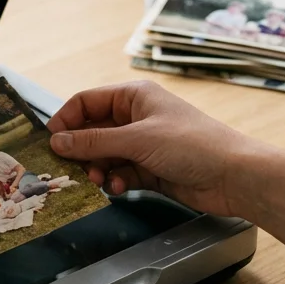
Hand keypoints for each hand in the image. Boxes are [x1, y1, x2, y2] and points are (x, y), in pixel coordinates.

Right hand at [47, 80, 264, 216]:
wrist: (233, 176)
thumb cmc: (192, 145)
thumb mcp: (137, 140)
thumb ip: (94, 142)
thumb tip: (57, 142)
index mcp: (134, 96)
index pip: (87, 102)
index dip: (66, 120)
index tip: (51, 142)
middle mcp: (137, 117)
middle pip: (93, 131)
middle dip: (82, 151)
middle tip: (74, 169)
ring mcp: (144, 144)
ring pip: (105, 155)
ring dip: (99, 169)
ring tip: (100, 180)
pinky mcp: (151, 169)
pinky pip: (121, 173)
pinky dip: (117, 181)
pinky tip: (121, 187)